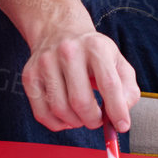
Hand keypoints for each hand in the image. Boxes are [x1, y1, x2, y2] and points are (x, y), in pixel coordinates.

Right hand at [23, 23, 141, 132]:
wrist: (58, 31)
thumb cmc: (92, 52)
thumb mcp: (117, 61)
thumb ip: (128, 89)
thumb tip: (121, 116)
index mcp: (95, 46)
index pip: (109, 84)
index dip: (117, 110)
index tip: (122, 126)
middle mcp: (68, 51)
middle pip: (81, 101)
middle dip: (93, 120)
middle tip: (97, 120)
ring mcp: (45, 63)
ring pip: (60, 110)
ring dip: (75, 122)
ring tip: (82, 116)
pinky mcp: (30, 75)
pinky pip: (42, 113)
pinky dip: (57, 123)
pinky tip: (66, 116)